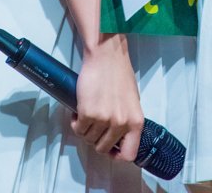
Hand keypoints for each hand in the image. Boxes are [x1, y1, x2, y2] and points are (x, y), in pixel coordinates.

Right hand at [71, 36, 143, 160]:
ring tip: (87, 114)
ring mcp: (104, 119)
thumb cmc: (119, 73)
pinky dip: (76, 123)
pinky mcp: (87, 113)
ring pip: (89, 139)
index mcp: (136, 121)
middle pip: (103, 148)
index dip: (117, 155)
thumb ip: (127, 120)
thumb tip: (120, 138)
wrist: (106, 55)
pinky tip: (78, 111)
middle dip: (96, 139)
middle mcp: (121, 123)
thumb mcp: (131, 100)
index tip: (110, 149)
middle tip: (93, 126)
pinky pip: (78, 129)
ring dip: (85, 130)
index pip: (129, 154)